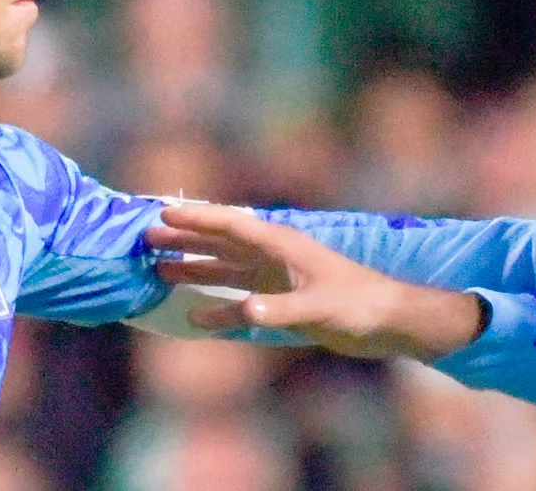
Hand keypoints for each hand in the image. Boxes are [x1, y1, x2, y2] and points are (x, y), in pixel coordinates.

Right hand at [146, 205, 483, 361]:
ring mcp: (278, 278)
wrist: (387, 322)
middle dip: (186, 239)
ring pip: (227, 269)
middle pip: (221, 244)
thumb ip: (279, 310)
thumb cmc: (359, 305)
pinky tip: (197, 316)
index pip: (232, 225)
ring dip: (196, 268)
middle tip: (147, 237)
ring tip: (160, 268)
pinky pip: (241, 300)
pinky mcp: (283, 301)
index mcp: (282, 244)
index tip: (163, 213)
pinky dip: (219, 308)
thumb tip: (243, 311)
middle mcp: (275, 256)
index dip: (197, 219)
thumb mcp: (318, 308)